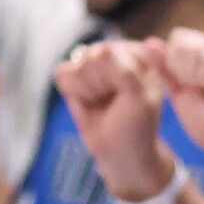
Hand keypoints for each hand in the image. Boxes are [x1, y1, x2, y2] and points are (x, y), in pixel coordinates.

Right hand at [52, 42, 174, 202]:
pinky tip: (89, 101)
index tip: (131, 95)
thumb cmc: (136, 125)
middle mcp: (115, 52)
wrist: (121, 151)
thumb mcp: (140, 98)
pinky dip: (75, 92)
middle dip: (102, 84)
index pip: (114, 52)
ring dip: (90, 91)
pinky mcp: (74, 74)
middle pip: (93, 57)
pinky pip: (63, 74)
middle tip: (116, 101)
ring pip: (77, 66)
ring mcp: (93, 62)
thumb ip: (123, 70)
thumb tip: (99, 51)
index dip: (118, 77)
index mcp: (139, 53)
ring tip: (103, 102)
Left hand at [157, 30, 203, 185]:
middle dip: (181, 70)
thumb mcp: (179, 90)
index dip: (174, 64)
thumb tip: (149, 42)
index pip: (177, 37)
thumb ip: (165, 66)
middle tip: (202, 90)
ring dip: (192, 77)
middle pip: (180, 39)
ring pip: (190, 49)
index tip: (192, 87)